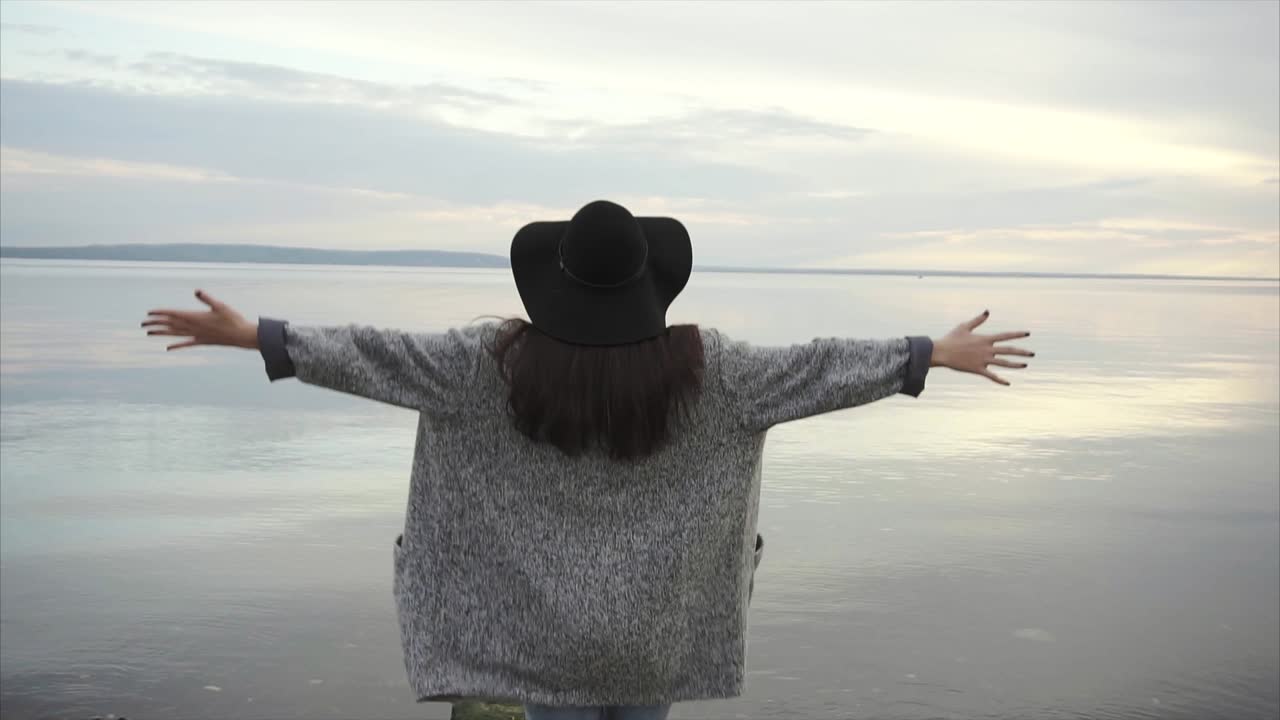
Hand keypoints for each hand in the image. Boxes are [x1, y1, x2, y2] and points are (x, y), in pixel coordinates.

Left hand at [142, 290, 257, 350]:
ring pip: (175, 334)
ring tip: (149, 333)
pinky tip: (168, 348)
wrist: (241, 336)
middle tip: (143, 323)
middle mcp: (194, 327)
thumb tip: (197, 291)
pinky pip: (186, 344)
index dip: (161, 313)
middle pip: (171, 325)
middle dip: (156, 323)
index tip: (149, 312)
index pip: (174, 314)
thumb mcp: (220, 305)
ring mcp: (197, 336)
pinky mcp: (202, 341)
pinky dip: (176, 345)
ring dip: (161, 333)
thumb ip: (207, 299)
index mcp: (196, 317)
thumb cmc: (233, 319)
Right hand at [931, 310, 1032, 385]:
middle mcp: (987, 349)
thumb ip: (978, 320)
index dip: (1017, 334)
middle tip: (1032, 354)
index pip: (1005, 336)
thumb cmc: (951, 338)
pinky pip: (991, 376)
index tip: (1028, 334)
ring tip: (1025, 365)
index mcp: (985, 339)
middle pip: (1009, 350)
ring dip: (1015, 364)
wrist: (941, 352)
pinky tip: (1008, 383)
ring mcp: (983, 360)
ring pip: (1003, 363)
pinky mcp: (977, 369)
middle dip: (1022, 352)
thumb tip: (987, 311)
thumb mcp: (965, 326)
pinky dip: (1000, 380)